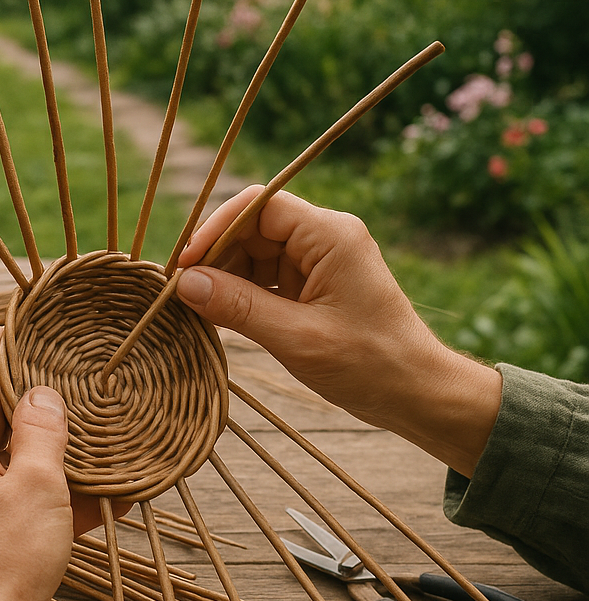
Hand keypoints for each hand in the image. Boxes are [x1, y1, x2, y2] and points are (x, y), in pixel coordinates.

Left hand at [0, 327, 73, 600]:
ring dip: (46, 446)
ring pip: (3, 454)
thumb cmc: (3, 562)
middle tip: (73, 374)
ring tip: (94, 431)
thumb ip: (42, 429)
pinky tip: (98, 495)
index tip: (28, 322)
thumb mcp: (36, 483)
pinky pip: (9, 494)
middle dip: (31, 394)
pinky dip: (45, 490)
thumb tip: (43, 393)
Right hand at [175, 186, 500, 476]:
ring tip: (199, 309)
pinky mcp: (316, 285)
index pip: (259, 206)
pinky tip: (222, 317)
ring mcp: (321, 261)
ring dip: (226, 278)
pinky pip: (267, 276)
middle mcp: (325, 238)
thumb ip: (239, 307)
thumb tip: (185, 284)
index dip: (216, 228)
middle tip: (183, 292)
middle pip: (253, 228)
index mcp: (330, 235)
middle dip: (217, 257)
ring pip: (256, 253)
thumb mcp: (296, 338)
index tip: (185, 263)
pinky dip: (242, 293)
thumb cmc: (369, 365)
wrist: (417, 394)